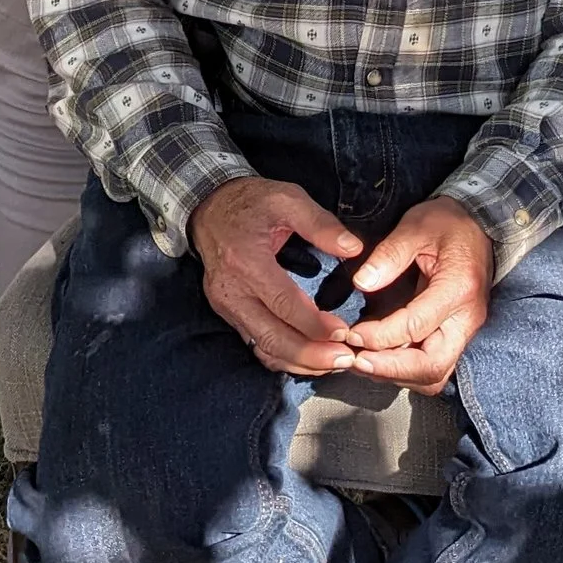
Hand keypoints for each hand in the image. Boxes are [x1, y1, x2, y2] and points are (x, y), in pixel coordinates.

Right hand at [192, 175, 365, 374]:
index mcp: (247, 262)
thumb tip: (354, 248)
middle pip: (272, 337)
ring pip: (263, 348)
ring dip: (299, 362)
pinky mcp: (227, 313)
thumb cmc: (251, 202)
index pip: (283, 304)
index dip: (315, 324)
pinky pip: (255, 345)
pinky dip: (282, 357)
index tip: (344, 332)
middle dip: (311, 355)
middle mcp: (232, 292)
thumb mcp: (287, 199)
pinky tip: (308, 359)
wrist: (208, 206)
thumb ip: (320, 224)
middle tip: (344, 359)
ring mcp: (226, 306)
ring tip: (332, 363)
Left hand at [342, 196, 493, 394]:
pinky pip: (433, 368)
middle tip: (355, 359)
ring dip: (396, 374)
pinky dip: (405, 370)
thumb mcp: (416, 226)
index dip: (380, 336)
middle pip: (431, 367)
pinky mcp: (457, 337)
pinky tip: (379, 357)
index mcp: (459, 289)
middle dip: (389, 369)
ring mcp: (465, 332)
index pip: (416, 327)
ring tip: (362, 360)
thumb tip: (362, 282)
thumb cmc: (448, 223)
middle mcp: (467, 319)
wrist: (479, 225)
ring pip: (433, 375)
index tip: (351, 333)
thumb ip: (389, 253)